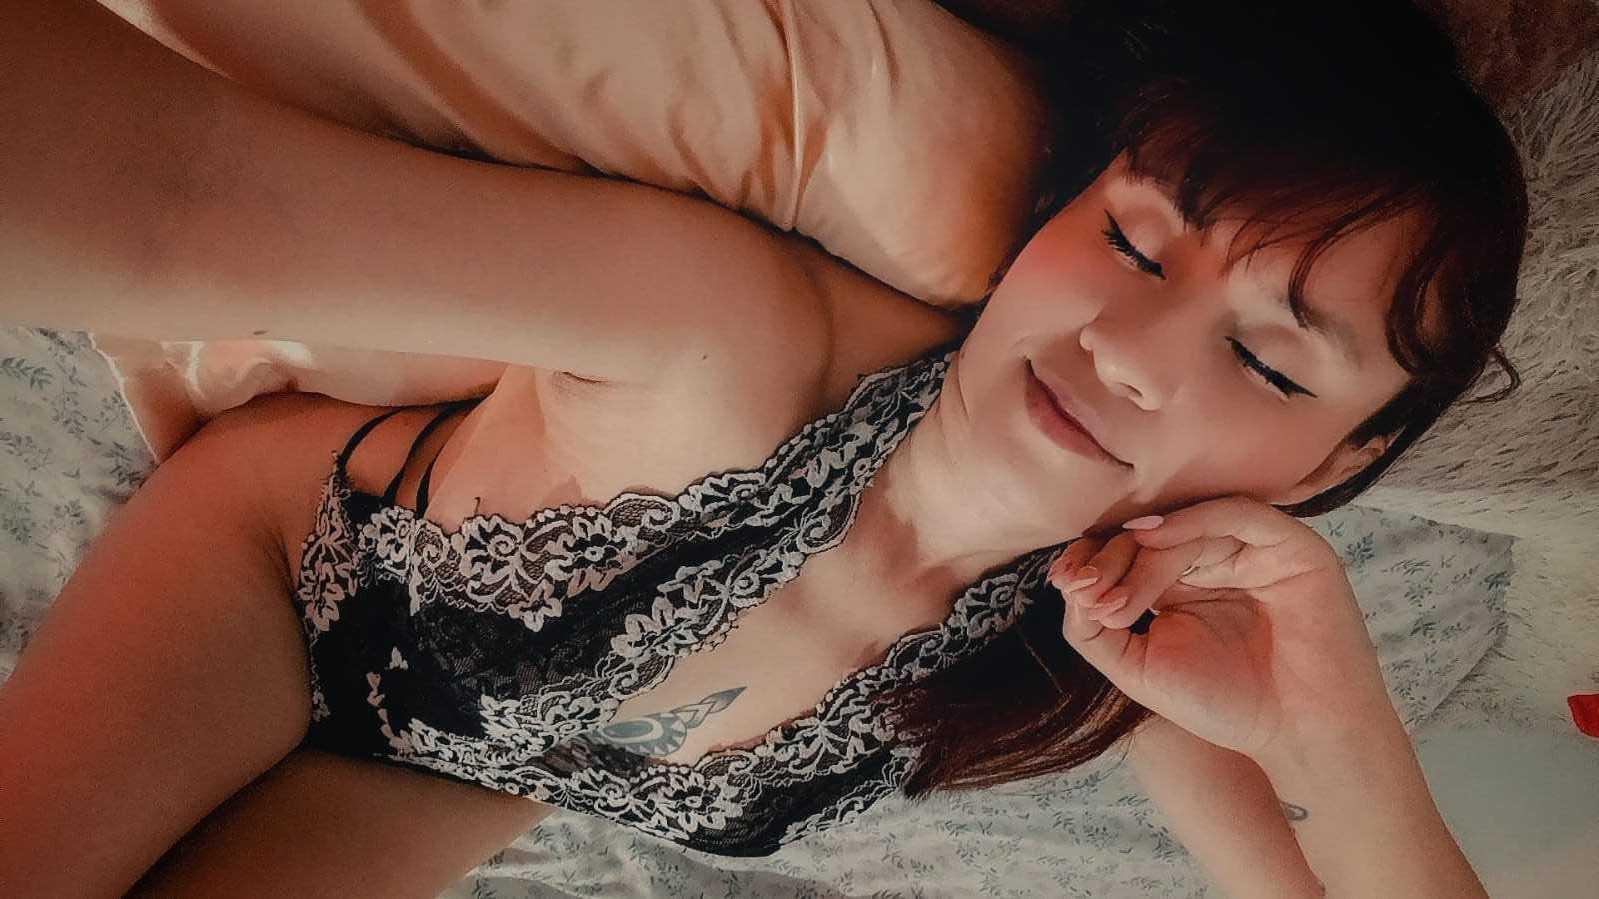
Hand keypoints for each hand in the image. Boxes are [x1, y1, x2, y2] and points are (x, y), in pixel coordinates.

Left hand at [1053, 496, 1397, 759]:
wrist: (1298, 733)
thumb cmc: (1224, 704)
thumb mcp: (1137, 668)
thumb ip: (1091, 631)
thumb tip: (1067, 583)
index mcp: (1180, 583)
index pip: (1128, 551)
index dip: (1092, 559)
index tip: (1064, 581)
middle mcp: (1215, 559)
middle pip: (1150, 536)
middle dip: (1110, 560)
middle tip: (1086, 592)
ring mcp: (1253, 549)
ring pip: (1184, 526)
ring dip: (1140, 555)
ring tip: (1114, 595)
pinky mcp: (1290, 546)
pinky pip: (1236, 514)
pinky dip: (1190, 521)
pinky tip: (1151, 538)